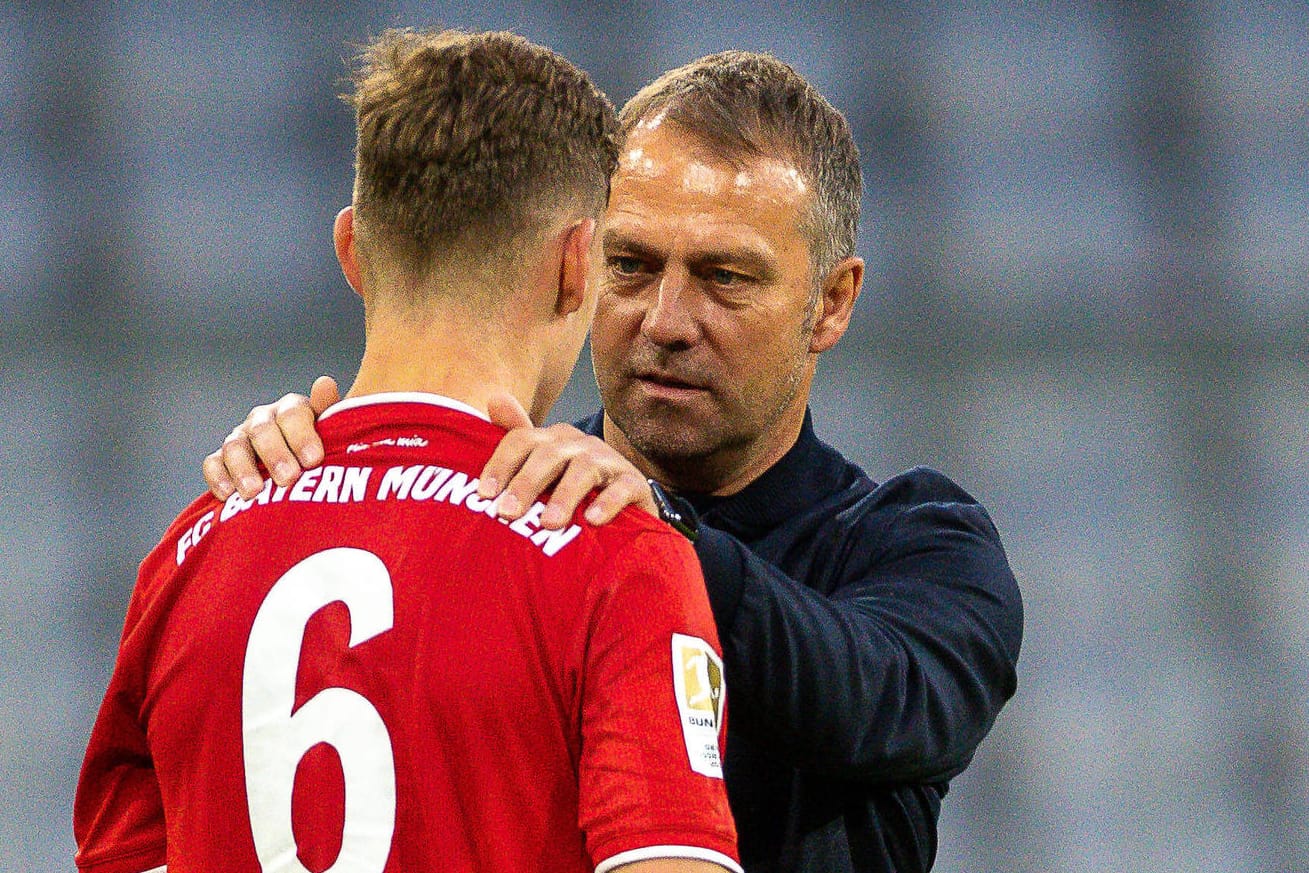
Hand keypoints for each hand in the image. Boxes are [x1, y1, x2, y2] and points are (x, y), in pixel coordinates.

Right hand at [203, 376, 339, 499]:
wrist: (301, 481)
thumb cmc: (321, 456)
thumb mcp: (333, 437)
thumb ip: (332, 413)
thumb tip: (325, 383)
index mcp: (292, 410)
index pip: (293, 413)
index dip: (302, 436)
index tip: (313, 460)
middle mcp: (264, 420)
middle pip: (263, 429)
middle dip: (274, 454)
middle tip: (288, 479)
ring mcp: (241, 438)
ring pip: (235, 446)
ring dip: (243, 469)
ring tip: (254, 492)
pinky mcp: (222, 460)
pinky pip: (213, 463)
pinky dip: (218, 477)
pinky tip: (229, 495)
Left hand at [478, 392, 655, 529]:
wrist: (626, 510)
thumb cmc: (575, 490)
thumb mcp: (543, 469)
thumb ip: (517, 441)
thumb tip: (494, 398)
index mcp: (553, 439)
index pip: (521, 440)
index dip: (500, 464)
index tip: (484, 494)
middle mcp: (580, 444)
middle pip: (548, 455)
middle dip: (525, 483)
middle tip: (507, 513)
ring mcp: (609, 462)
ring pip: (584, 469)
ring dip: (564, 496)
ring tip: (548, 523)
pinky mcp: (634, 484)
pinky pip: (621, 488)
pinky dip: (607, 503)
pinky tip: (592, 521)